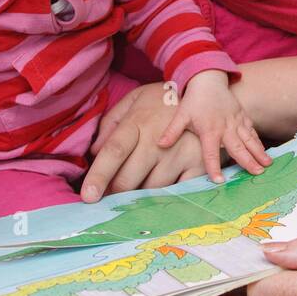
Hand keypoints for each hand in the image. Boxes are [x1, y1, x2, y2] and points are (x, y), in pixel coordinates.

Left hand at [84, 81, 266, 197]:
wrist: (209, 97)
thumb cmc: (163, 101)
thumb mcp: (135, 100)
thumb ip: (111, 123)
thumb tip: (94, 151)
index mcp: (138, 122)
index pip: (114, 151)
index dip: (99, 175)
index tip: (88, 196)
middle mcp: (158, 140)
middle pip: (129, 179)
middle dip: (114, 194)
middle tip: (109, 197)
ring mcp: (180, 153)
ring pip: (150, 190)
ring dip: (137, 197)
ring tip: (134, 192)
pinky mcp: (198, 165)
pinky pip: (176, 193)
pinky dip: (164, 198)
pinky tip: (158, 195)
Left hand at [155, 70, 271, 181]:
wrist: (208, 79)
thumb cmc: (194, 100)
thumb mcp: (181, 115)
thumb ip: (172, 131)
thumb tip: (159, 145)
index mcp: (209, 129)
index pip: (210, 152)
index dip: (213, 167)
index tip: (219, 181)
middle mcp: (225, 126)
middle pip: (237, 147)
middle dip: (248, 161)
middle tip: (257, 173)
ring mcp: (236, 121)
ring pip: (249, 139)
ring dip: (258, 152)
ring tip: (267, 164)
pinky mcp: (242, 115)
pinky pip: (252, 130)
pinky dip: (258, 141)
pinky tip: (264, 151)